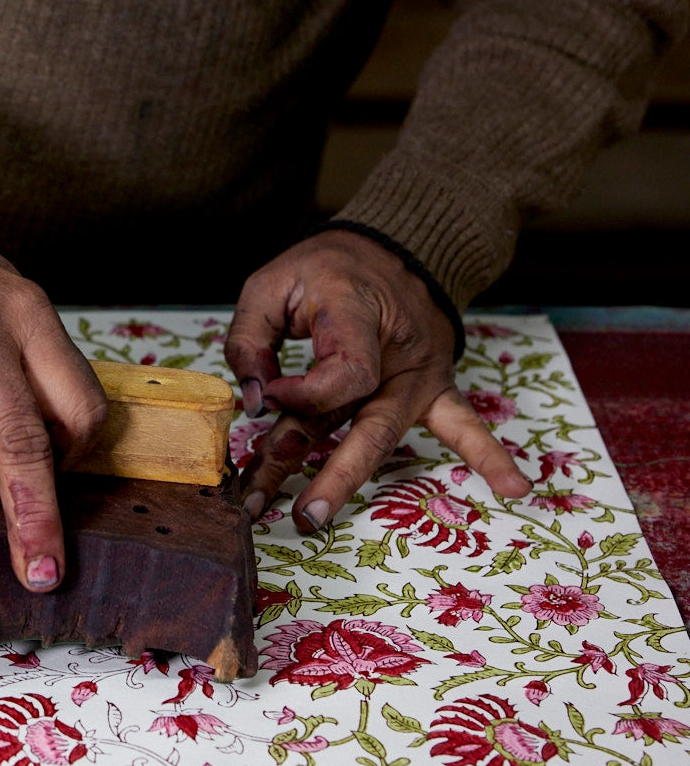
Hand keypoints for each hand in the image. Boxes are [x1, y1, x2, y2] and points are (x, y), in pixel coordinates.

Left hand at [224, 229, 530, 530]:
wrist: (390, 246)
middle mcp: (398, 352)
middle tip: (298, 515)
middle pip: (367, 426)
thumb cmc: (325, 269)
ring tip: (311, 520)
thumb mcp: (272, 285)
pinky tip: (516, 487)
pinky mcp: (433, 388)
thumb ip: (249, 341)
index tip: (266, 396)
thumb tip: (251, 403)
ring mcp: (420, 375)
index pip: (340, 377)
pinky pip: (463, 424)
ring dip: (343, 480)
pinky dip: (489, 456)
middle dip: (329, 475)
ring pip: (383, 436)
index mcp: (358, 316)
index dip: (299, 396)